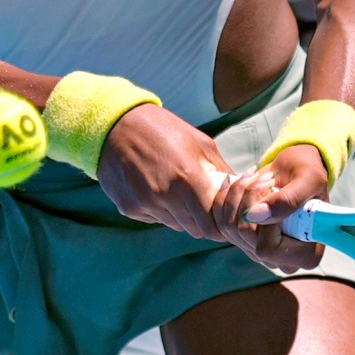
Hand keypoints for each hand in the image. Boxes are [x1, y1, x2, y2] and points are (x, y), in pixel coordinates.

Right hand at [96, 105, 249, 246]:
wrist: (114, 125)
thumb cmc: (161, 129)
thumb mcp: (199, 142)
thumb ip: (221, 171)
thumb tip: (240, 190)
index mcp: (186, 178)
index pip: (210, 225)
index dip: (220, 226)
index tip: (223, 218)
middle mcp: (164, 196)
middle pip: (194, 230)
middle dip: (204, 222)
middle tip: (205, 206)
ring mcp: (144, 204)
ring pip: (175, 225)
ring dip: (183, 216)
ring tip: (179, 192)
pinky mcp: (129, 208)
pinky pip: (154, 218)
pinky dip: (162, 210)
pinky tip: (157, 188)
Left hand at [214, 142, 329, 272]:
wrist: (294, 171)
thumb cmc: (309, 174)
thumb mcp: (308, 180)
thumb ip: (287, 200)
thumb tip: (252, 216)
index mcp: (306, 255)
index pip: (268, 248)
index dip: (266, 219)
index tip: (275, 190)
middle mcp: (281, 260)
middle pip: (245, 236)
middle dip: (249, 199)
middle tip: (264, 177)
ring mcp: (260, 252)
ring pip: (230, 228)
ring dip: (237, 194)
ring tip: (254, 176)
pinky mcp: (244, 240)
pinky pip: (222, 223)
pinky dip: (226, 198)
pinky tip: (240, 182)